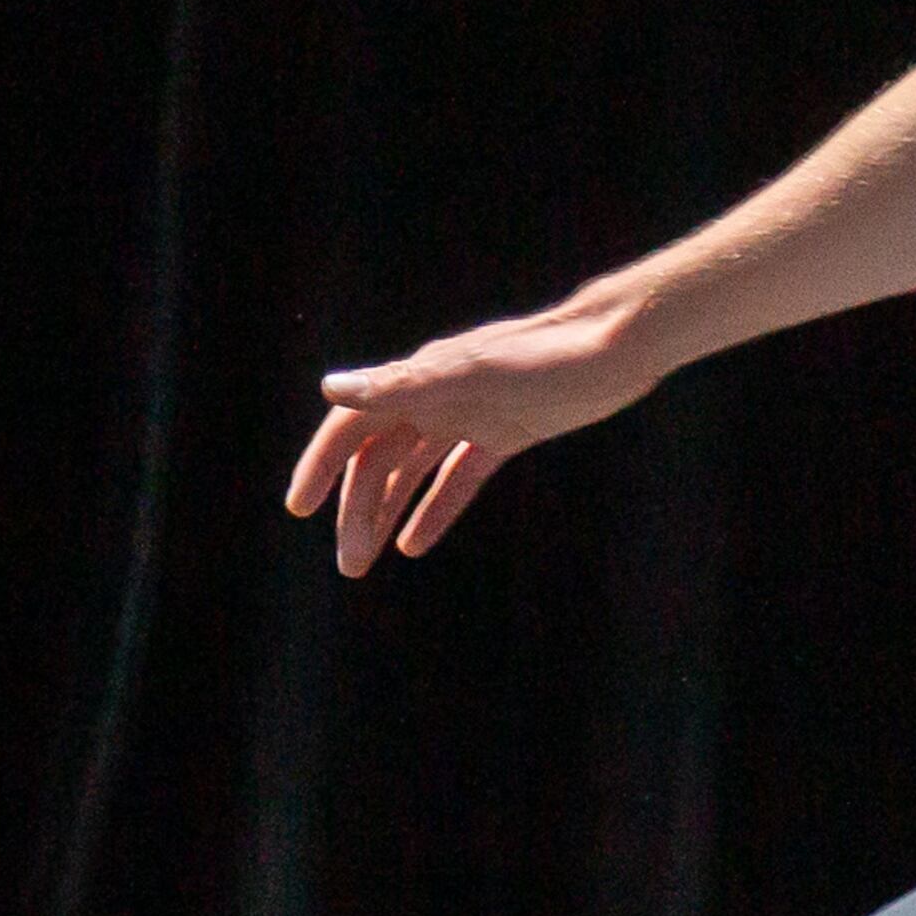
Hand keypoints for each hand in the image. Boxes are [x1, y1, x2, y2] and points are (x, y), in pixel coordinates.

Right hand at [284, 274, 664, 570]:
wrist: (615, 348)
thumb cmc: (546, 356)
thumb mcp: (471, 375)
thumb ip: (402, 385)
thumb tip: (331, 388)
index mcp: (419, 380)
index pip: (353, 427)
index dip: (322, 466)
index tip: (300, 509)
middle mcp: (436, 396)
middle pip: (380, 459)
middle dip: (358, 510)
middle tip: (349, 566)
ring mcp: (470, 415)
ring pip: (413, 472)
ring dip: (388, 514)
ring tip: (369, 562)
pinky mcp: (506, 432)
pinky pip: (458, 476)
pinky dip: (435, 509)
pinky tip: (415, 543)